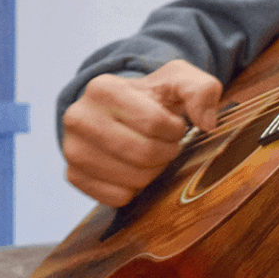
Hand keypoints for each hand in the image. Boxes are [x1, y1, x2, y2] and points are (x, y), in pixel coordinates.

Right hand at [61, 59, 222, 206]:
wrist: (121, 111)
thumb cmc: (153, 96)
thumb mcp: (180, 80)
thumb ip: (202, 90)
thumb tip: (206, 123)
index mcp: (103, 88)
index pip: (153, 123)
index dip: (175, 130)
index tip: (175, 126)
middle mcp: (78, 117)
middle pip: (143, 154)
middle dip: (167, 153)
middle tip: (168, 144)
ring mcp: (72, 148)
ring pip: (132, 179)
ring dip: (153, 172)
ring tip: (151, 155)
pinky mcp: (74, 176)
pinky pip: (117, 197)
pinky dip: (134, 190)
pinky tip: (134, 169)